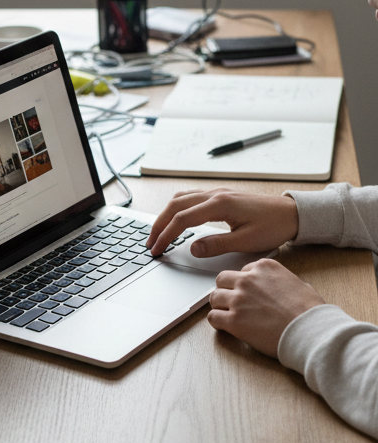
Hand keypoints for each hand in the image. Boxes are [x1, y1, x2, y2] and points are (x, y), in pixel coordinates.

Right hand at [146, 188, 298, 256]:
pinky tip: (174, 219)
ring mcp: (216, 193)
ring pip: (180, 199)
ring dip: (165, 215)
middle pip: (175, 205)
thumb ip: (217, 245)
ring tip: (158, 232)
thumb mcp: (246, 242)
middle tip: (150, 243)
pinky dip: (176, 209)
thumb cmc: (274, 227)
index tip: (156, 249)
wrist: (292, 213)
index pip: (182, 219)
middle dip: (159, 225)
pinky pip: (190, 198)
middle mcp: (215, 195)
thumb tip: (192, 249)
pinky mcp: (220, 196)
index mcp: (220, 205)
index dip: (166, 235)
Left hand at [207, 258, 323, 356]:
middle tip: (232, 302)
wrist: (310, 331)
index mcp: (264, 268)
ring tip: (227, 314)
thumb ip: (282, 281)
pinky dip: (216, 322)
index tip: (247, 292)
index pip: (242, 270)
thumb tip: (280, 287)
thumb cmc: (310, 312)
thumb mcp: (299, 285)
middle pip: (222, 280)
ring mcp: (238, 299)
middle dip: (226, 290)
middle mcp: (248, 280)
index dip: (243, 283)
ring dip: (219, 306)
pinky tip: (224, 326)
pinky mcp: (233, 320)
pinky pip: (213, 317)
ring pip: (214, 297)